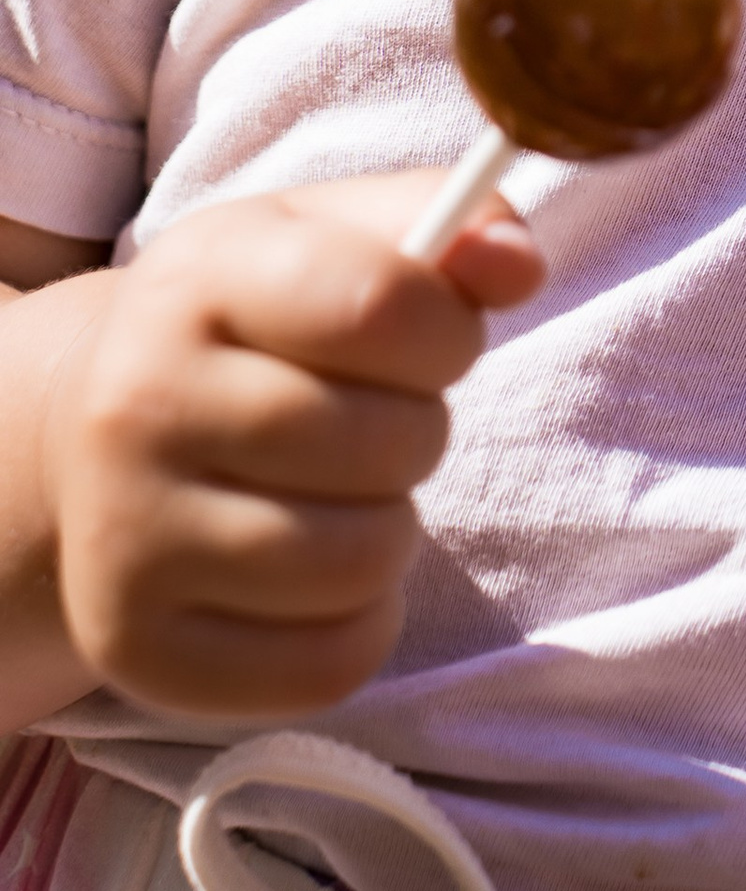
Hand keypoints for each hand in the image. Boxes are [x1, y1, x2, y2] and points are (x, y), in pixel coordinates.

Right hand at [37, 174, 541, 718]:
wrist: (82, 433)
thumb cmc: (247, 324)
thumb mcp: (330, 234)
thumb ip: (446, 224)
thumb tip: (518, 264)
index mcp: (197, 279)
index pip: (380, 304)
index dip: (448, 329)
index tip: (432, 338)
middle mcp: (141, 405)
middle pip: (383, 445)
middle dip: (417, 432)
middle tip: (372, 425)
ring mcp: (126, 536)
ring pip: (361, 562)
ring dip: (390, 531)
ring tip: (340, 495)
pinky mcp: (136, 648)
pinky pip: (325, 666)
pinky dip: (359, 625)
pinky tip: (318, 575)